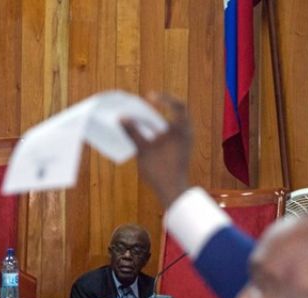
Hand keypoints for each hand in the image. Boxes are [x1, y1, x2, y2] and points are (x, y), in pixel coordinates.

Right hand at [121, 92, 192, 206]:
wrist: (173, 191)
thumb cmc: (160, 170)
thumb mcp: (143, 150)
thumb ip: (133, 132)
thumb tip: (121, 118)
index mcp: (182, 130)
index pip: (178, 106)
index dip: (164, 98)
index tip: (148, 97)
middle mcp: (186, 133)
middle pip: (175, 112)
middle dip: (159, 107)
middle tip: (144, 103)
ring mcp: (184, 141)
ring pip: (172, 123)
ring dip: (157, 119)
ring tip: (142, 118)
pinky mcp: (180, 148)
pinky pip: (170, 133)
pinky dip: (158, 129)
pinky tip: (146, 134)